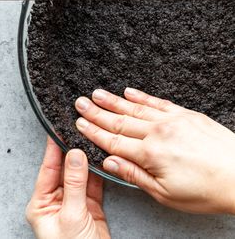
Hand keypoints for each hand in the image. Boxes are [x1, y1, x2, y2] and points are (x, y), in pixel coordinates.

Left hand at [26, 137, 109, 238]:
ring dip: (86, 159)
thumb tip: (75, 155)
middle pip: (64, 169)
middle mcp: (56, 201)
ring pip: (80, 174)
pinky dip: (97, 171)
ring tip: (90, 140)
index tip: (59, 129)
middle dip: (72, 150)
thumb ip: (74, 183)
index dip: (54, 148)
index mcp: (42, 204)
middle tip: (79, 131)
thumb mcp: (71, 216)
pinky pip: (93, 183)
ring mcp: (74, 202)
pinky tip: (99, 158)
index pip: (48, 169)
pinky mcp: (90, 205)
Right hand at [75, 88, 234, 214]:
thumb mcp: (165, 194)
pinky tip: (129, 91)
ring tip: (97, 94)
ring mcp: (171, 119)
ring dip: (113, 101)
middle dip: (97, 112)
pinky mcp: (184, 113)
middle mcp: (158, 132)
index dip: (94, 131)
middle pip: (119, 121)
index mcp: (151, 154)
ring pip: (135, 108)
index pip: (113, 141)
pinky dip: (141, 96)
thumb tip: (110, 163)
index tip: (80, 123)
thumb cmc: (205, 189)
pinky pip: (157, 101)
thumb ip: (135, 175)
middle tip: (81, 102)